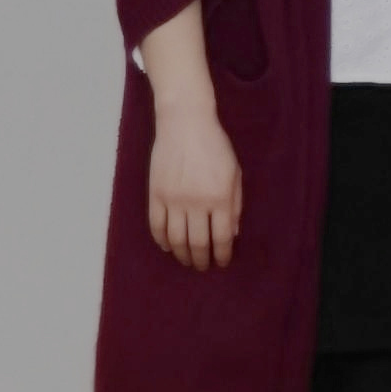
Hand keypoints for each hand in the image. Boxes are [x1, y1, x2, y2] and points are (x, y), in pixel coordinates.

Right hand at [145, 100, 242, 271]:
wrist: (185, 124)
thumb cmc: (215, 146)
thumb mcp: (234, 173)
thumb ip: (235, 204)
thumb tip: (231, 233)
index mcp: (220, 197)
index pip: (221, 237)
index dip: (222, 254)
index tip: (222, 262)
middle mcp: (196, 202)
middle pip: (197, 243)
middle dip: (201, 260)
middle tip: (203, 267)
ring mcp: (173, 200)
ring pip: (175, 239)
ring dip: (182, 254)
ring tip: (187, 260)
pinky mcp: (155, 195)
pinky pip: (156, 226)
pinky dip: (161, 241)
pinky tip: (168, 246)